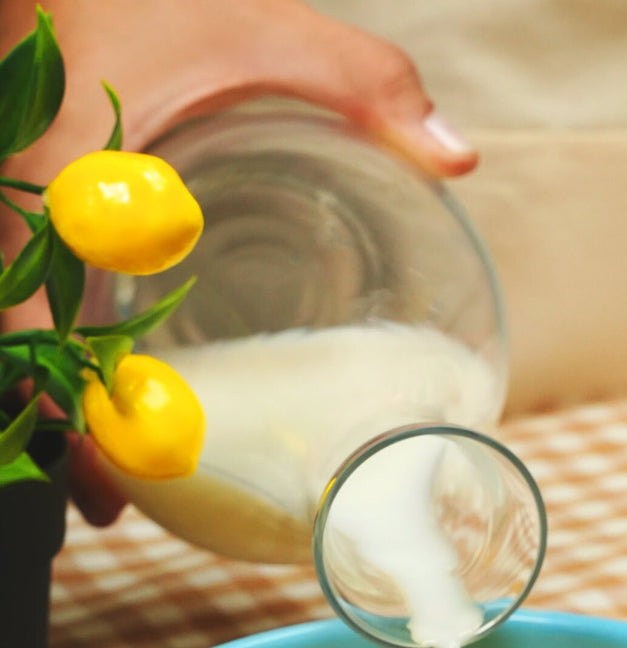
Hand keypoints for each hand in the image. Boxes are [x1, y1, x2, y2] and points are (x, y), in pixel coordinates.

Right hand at [1, 0, 476, 524]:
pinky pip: (18, 287)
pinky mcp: (20, 202)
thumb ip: (363, 84)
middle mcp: (13, 195)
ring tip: (104, 469)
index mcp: (61, 168)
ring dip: (47, 396)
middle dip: (55, 425)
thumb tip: (457, 159)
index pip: (32, 310)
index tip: (109, 473)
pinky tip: (91, 384)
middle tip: (111, 497)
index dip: (62, 402)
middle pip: (12, 340)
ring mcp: (7, 202)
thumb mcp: (259, 24)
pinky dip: (42, 346)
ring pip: (8, 323)